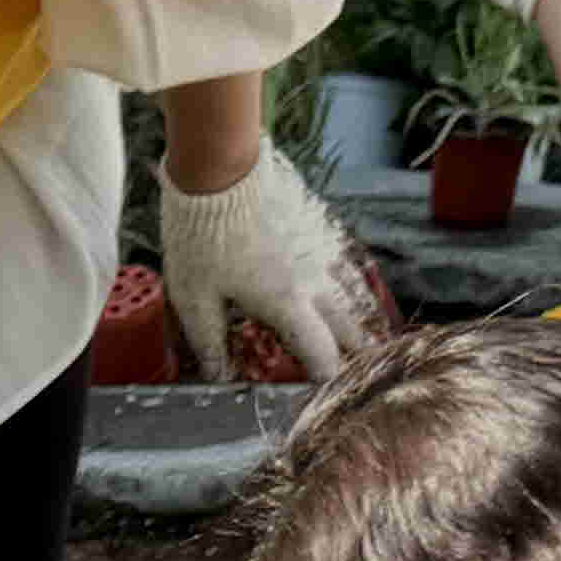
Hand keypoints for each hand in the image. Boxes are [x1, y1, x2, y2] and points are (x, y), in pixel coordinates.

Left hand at [160, 146, 382, 375]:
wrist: (222, 165)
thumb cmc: (202, 232)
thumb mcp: (194, 296)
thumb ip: (209, 342)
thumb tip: (218, 378)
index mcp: (288, 303)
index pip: (322, 356)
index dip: (326, 381)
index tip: (324, 395)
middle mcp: (317, 280)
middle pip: (354, 329)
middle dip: (357, 356)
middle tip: (360, 375)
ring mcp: (325, 249)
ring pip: (359, 295)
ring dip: (362, 321)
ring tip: (367, 341)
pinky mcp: (323, 224)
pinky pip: (348, 264)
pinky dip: (354, 286)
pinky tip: (348, 292)